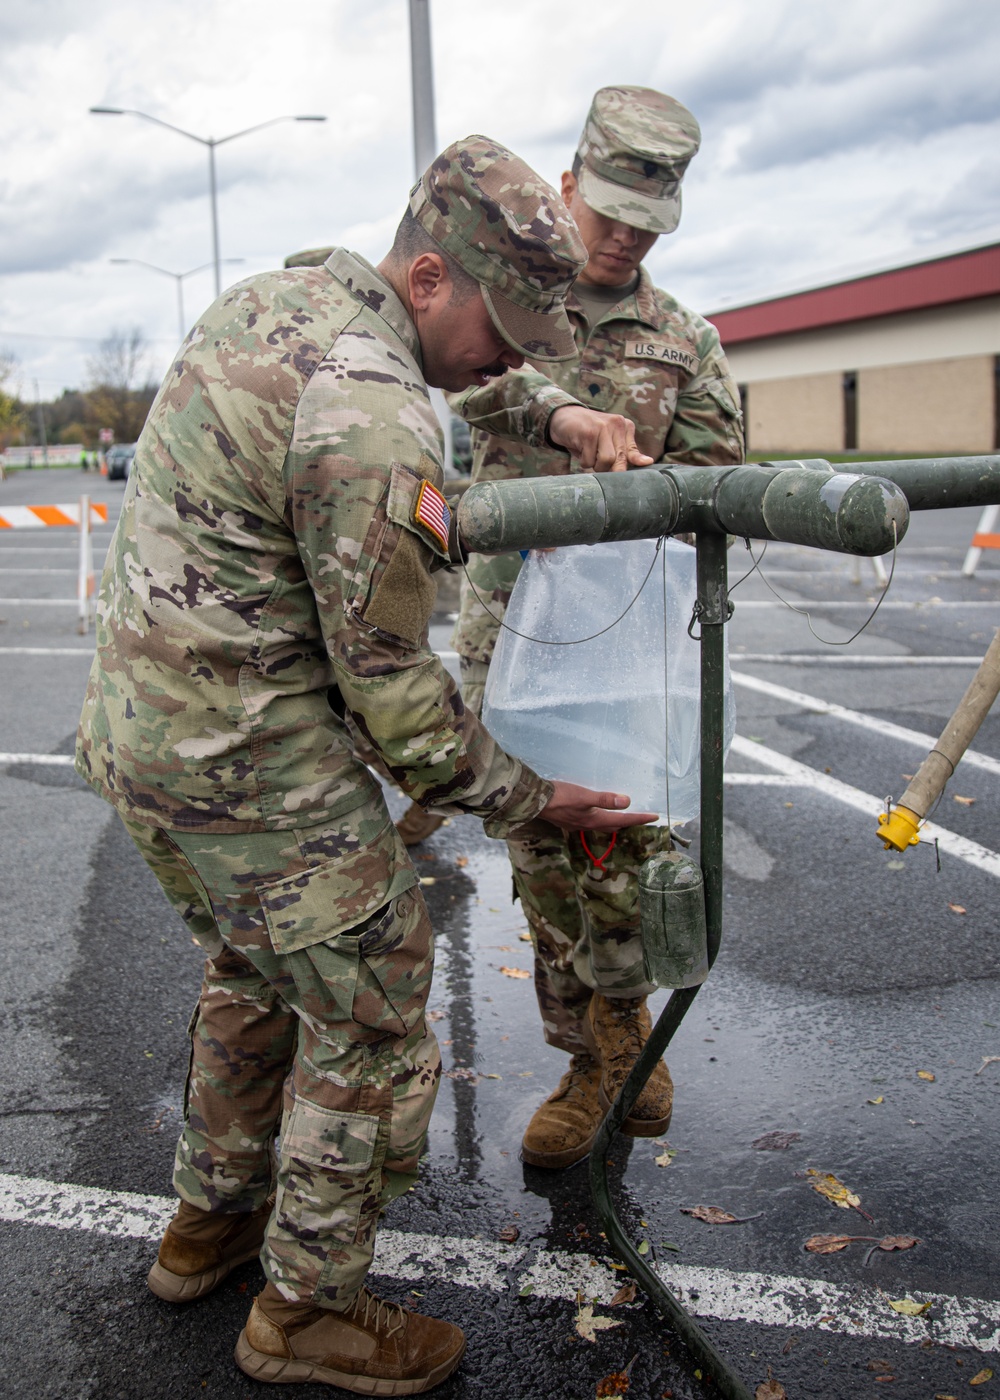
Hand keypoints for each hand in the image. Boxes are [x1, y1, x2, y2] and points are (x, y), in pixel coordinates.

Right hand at [539, 780, 656, 832]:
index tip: (656, 817)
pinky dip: (600, 818)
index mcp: (595, 820)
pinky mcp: (570, 819)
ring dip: (614, 822)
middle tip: (641, 817)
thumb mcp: (584, 796)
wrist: (534, 801)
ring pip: (602, 825)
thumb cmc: (560, 796)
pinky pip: (591, 822)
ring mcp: (578, 824)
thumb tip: (627, 801)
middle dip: (628, 823)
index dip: (640, 818)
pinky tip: (596, 812)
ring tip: (622, 815)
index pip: (624, 820)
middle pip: (614, 826)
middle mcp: (588, 825)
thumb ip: (605, 799)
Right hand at [548, 406, 653, 472]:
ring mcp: (602, 427)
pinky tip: (579, 448)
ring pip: (606, 461)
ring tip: (588, 454)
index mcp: (624, 426)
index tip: (647, 464)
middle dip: (609, 469)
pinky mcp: (589, 433)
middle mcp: (616, 424)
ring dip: (595, 465)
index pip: (632, 451)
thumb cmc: (587, 434)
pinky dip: (583, 461)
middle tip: (598, 466)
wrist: (562, 417)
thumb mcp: (607, 440)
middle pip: (620, 459)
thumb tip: (647, 462)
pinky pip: (589, 460)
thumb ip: (625, 452)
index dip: (638, 461)